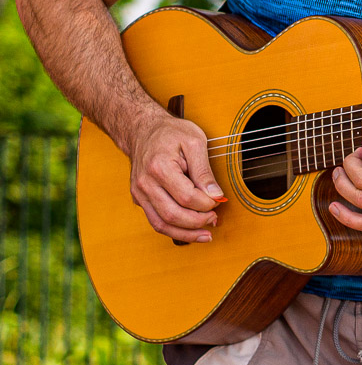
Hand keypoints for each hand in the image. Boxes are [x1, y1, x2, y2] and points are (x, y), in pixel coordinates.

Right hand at [126, 111, 225, 241]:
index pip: (186, 197)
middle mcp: (145, 183)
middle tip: (215, 219)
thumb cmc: (171, 133)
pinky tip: (191, 231)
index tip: (219, 201)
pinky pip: (156, 221)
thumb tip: (215, 195)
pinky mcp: (139, 199)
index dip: (206, 204)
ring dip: (186, 233)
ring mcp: (139, 193)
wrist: (143, 130)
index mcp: (159, 167)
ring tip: (206, 234)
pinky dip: (174, 230)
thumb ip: (204, 171)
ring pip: (161, 224)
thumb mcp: (195, 142)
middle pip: (172, 215)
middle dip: (198, 222)